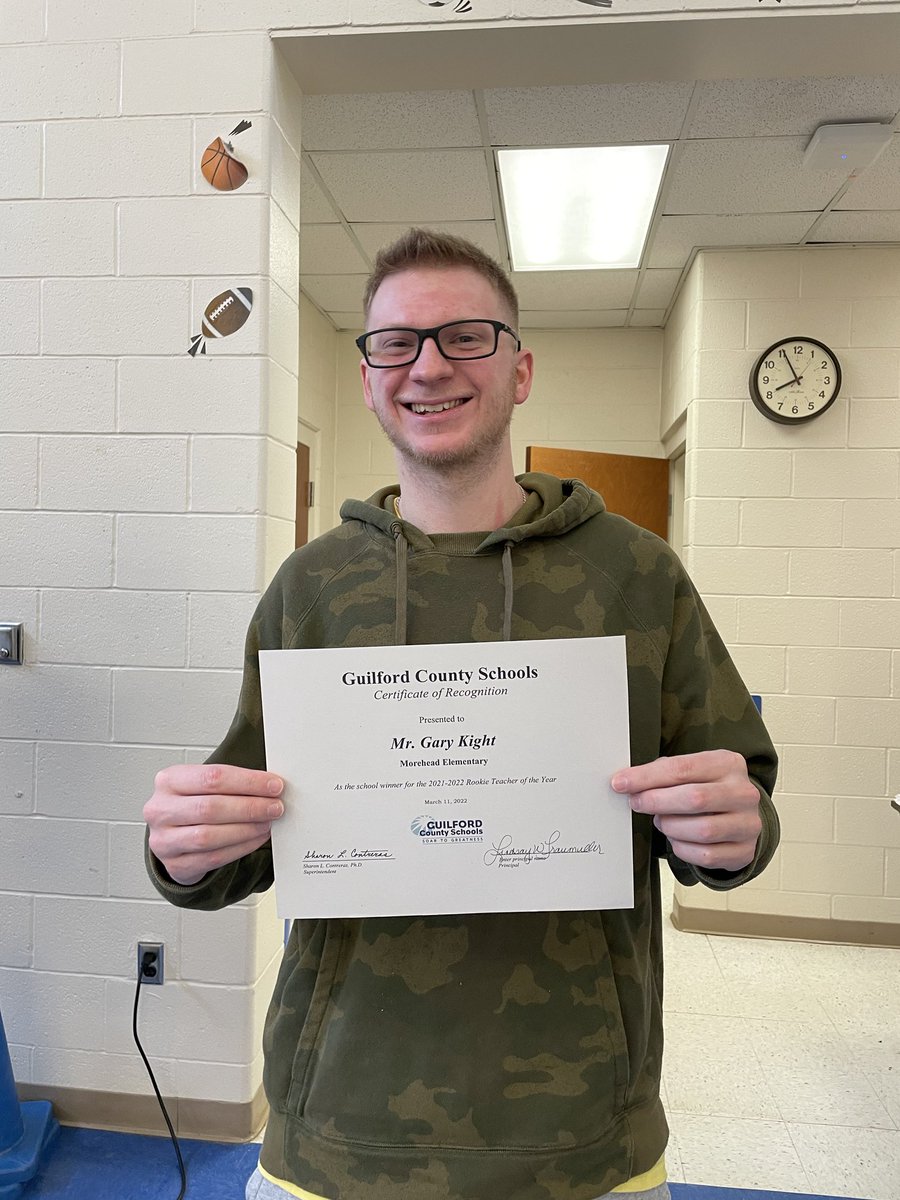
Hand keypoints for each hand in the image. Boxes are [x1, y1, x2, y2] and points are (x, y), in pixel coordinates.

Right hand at [144, 764, 284, 885]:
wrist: (173, 836)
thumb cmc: (192, 804)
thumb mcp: (202, 785)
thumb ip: (231, 782)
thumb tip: (271, 785)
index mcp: (168, 780)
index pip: (212, 777)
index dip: (248, 781)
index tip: (273, 785)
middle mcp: (160, 810)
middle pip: (210, 807)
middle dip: (250, 807)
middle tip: (275, 807)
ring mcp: (164, 840)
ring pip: (209, 836)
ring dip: (247, 829)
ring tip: (267, 823)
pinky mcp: (176, 864)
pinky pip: (213, 858)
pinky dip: (241, 848)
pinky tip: (256, 838)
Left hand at [611, 750, 761, 872]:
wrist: (740, 816)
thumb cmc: (708, 789)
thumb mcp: (692, 772)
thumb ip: (664, 773)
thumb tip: (627, 781)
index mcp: (728, 764)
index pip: (683, 768)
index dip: (647, 777)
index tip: (621, 783)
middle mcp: (743, 793)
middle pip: (695, 798)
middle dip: (657, 802)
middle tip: (637, 803)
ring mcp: (748, 823)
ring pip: (702, 830)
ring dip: (671, 827)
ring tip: (662, 821)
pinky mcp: (744, 851)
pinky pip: (706, 855)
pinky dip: (683, 848)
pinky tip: (678, 839)